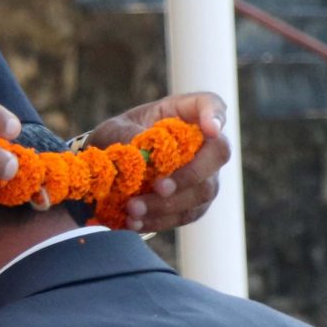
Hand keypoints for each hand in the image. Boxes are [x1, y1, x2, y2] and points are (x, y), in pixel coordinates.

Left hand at [81, 93, 229, 230]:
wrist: (108, 169)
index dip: (215, 116)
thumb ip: (126, 136)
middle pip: (218, 154)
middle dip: (190, 174)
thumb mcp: (114, 130)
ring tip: (133, 209)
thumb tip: (141, 154)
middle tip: (159, 187)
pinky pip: (186, 215)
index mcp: (185, 113)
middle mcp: (204, 144)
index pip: (212, 105)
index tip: (210, 129)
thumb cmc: (117, 138)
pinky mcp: (194, 203)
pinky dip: (160, 221)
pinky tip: (135, 222)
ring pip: (204, 192)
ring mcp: (205, 175)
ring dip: (168, 204)